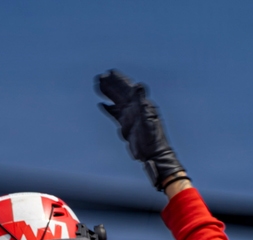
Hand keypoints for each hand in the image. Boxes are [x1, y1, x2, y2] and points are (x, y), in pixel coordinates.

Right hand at [96, 70, 187, 192]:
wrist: (153, 153)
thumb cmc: (152, 136)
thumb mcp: (146, 117)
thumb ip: (141, 101)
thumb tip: (138, 85)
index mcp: (140, 104)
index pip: (127, 88)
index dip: (118, 80)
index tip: (109, 72)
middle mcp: (134, 108)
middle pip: (120, 93)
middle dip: (111, 85)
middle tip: (100, 76)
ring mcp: (130, 116)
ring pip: (116, 101)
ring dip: (108, 94)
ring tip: (99, 86)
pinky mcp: (126, 126)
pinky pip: (115, 114)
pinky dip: (109, 108)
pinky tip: (102, 104)